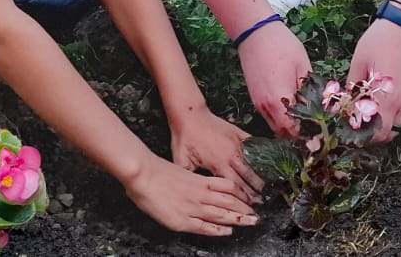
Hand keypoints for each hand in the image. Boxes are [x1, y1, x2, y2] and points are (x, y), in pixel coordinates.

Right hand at [124, 156, 259, 236]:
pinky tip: (228, 231)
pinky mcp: (183, 221)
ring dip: (238, 219)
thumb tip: (201, 185)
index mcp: (201, 181)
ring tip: (251, 222)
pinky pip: (206, 227)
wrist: (144, 175)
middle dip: (245, 209)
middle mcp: (201, 194)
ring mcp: (193, 208)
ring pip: (222, 214)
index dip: (242, 194)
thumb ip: (194, 179)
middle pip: (230, 202)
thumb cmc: (157, 171)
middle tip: (257, 214)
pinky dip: (219, 230)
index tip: (250, 197)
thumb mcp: (181, 170)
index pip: (229, 187)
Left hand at [170, 104, 263, 203]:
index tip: (250, 206)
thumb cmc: (185, 137)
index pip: (235, 185)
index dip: (243, 197)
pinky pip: (254, 145)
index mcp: (218, 164)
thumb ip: (190, 179)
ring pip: (253, 163)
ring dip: (259, 175)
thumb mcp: (182, 161)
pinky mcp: (238, 133)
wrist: (189, 115)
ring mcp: (236, 143)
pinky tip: (266, 161)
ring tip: (267, 185)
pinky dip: (260, 155)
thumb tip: (192, 194)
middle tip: (262, 200)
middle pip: (248, 176)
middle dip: (256, 190)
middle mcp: (231, 155)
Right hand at [237, 21, 310, 137]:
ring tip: (305, 118)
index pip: (293, 130)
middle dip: (298, 133)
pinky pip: (269, 116)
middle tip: (315, 126)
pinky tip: (292, 107)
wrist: (254, 33)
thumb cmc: (282, 45)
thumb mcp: (303, 66)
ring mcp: (258, 103)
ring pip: (274, 126)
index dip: (307, 134)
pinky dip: (280, 118)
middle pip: (283, 133)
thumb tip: (320, 108)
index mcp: (278, 99)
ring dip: (289, 127)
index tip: (321, 131)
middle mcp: (266, 106)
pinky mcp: (255, 97)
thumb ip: (309, 91)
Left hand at [348, 18, 400, 144]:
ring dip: (380, 127)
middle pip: (386, 135)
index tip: (344, 129)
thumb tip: (344, 105)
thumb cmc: (380, 41)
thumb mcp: (358, 62)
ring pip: (395, 126)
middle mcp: (400, 103)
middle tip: (352, 125)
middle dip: (369, 136)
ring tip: (362, 117)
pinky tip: (375, 105)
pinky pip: (400, 114)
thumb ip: (353, 87)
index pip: (375, 132)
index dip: (360, 136)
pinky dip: (388, 117)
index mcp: (386, 98)